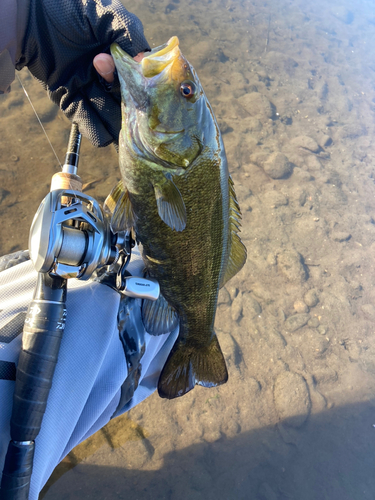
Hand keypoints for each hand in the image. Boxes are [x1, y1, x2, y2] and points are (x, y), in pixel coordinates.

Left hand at [17, 0, 149, 146]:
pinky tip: (103, 136)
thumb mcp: (105, 15)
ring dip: (114, 122)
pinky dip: (95, 130)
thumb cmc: (68, 11)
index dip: (139, 84)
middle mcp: (104, 74)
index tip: (135, 81)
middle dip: (128, 105)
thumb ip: (129, 33)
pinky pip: (86, 120)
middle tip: (125, 102)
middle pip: (125, 100)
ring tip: (120, 129)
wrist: (30, 20)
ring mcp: (87, 88)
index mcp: (117, 55)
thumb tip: (144, 62)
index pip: (137, 78)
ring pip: (108, 114)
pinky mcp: (68, 98)